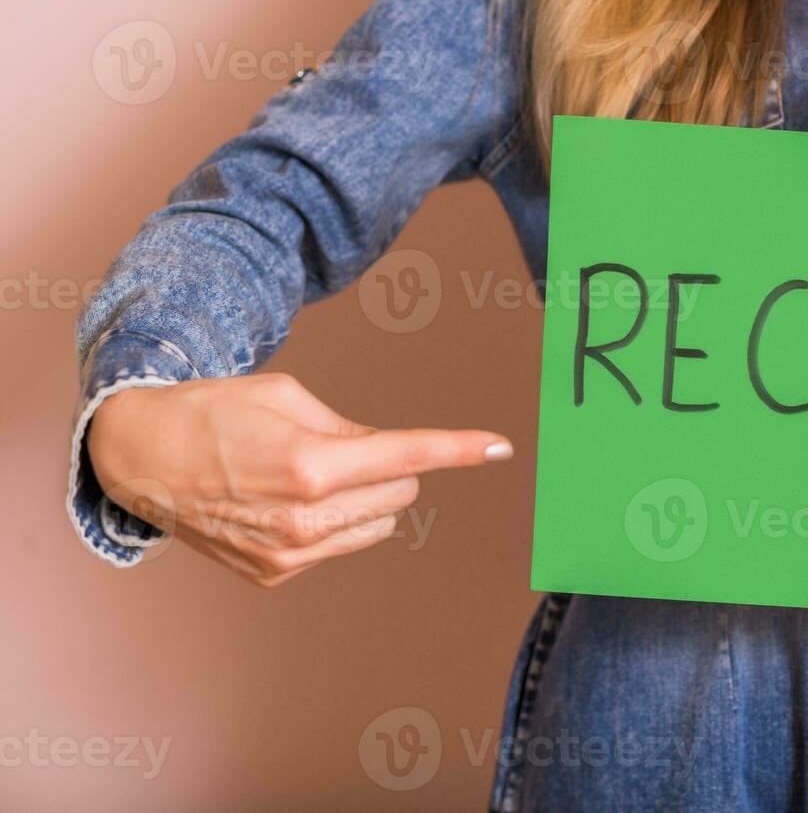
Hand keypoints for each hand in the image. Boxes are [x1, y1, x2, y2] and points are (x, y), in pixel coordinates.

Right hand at [87, 373, 512, 587]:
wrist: (141, 459)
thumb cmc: (215, 413)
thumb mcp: (289, 397)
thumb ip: (352, 429)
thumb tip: (394, 456)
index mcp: (313, 464)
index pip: (408, 457)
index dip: (459, 449)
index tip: (501, 446)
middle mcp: (305, 518)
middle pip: (402, 495)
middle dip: (389, 470)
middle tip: (338, 449)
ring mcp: (290, 555)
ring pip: (379, 525)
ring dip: (365, 500)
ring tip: (306, 477)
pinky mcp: (275, 576)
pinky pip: (339, 546)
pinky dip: (331, 524)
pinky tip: (282, 505)